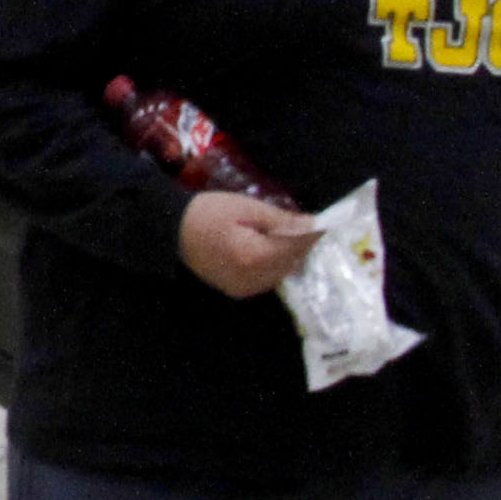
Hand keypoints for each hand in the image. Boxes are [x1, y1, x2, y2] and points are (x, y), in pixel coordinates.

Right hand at [178, 190, 318, 300]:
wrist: (173, 230)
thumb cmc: (209, 212)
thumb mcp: (247, 208)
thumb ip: (281, 220)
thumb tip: (312, 224)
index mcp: (255, 257)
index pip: (296, 246)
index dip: (313, 233)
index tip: (327, 221)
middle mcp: (252, 279)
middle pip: (291, 262)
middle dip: (302, 244)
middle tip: (309, 224)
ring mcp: (245, 288)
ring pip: (282, 273)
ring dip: (290, 255)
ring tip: (292, 235)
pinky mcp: (238, 290)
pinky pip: (267, 279)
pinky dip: (275, 265)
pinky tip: (272, 249)